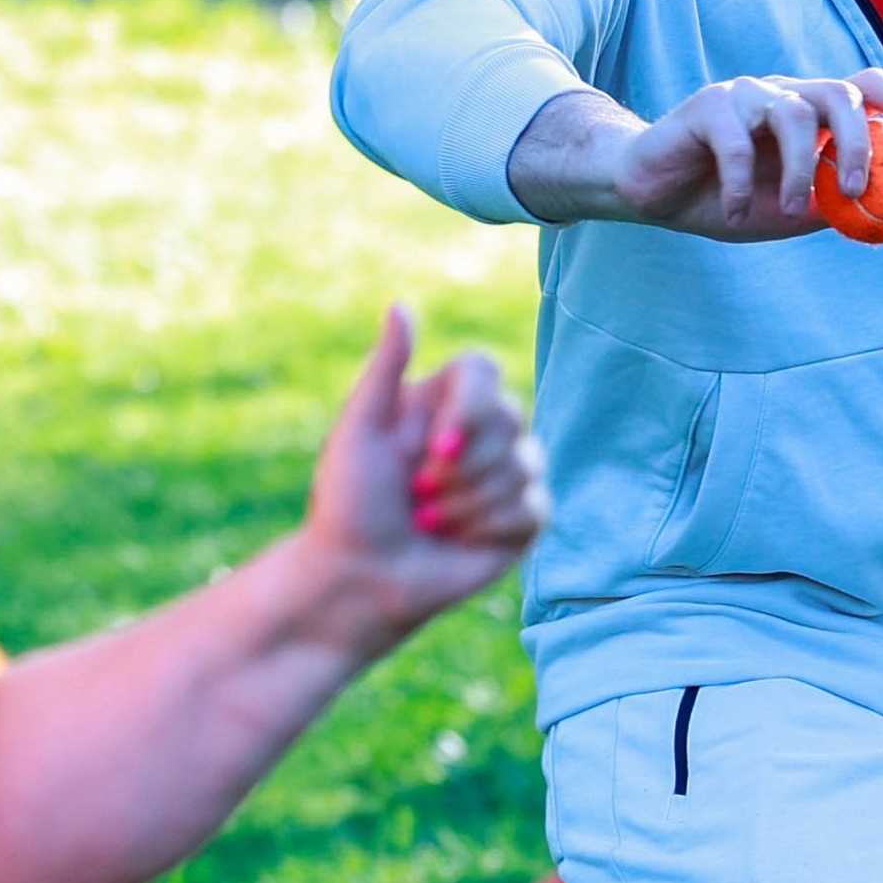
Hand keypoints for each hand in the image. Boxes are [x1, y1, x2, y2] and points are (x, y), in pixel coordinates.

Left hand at [303, 304, 547, 645]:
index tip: (435, 449)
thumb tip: (400, 304)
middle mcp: (479, 432)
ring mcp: (505, 475)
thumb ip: (386, 367)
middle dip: (458, 470)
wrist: (357, 579)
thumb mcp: (359, 429)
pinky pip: (534, 509)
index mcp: (441, 402)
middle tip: (415, 496)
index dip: (470, 410)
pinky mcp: (522, 520)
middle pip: (509, 422)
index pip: (484, 371)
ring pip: (523, 469)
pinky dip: (487, 529)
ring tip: (426, 523)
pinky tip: (454, 544)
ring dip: (465, 507)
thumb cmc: (349, 501)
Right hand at [609, 68, 882, 239]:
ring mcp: (744, 96)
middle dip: (856, 140)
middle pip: (839, 92)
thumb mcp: (789, 211)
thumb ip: (834, 205)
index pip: (863, 85)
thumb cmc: (726, 199)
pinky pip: (736, 140)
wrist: (655, 196)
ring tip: (789, 209)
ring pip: (793, 114)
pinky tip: (735, 211)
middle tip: (853, 188)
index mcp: (810, 111)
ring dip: (798, 170)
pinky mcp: (706, 107)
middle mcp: (783, 94)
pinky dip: (742, 183)